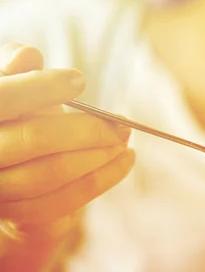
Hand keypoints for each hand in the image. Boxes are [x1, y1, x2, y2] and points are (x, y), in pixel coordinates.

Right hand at [0, 43, 134, 243]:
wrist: (10, 169)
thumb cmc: (13, 114)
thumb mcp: (9, 85)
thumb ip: (13, 68)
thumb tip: (28, 56)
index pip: (3, 98)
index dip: (40, 88)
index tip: (79, 81)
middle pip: (33, 138)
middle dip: (86, 128)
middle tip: (120, 122)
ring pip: (49, 174)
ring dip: (98, 155)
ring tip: (124, 140)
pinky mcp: (15, 215)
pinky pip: (61, 202)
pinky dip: (100, 180)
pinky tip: (124, 160)